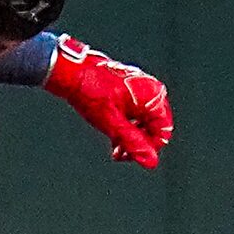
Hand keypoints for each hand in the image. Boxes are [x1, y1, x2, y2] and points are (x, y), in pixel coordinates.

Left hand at [46, 37, 173, 167]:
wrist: (70, 71)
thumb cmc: (90, 91)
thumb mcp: (112, 122)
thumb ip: (133, 143)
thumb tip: (150, 161)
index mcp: (153, 96)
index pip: (163, 132)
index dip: (149, 148)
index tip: (132, 156)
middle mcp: (151, 90)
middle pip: (154, 127)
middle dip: (138, 142)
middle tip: (121, 154)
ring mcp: (140, 88)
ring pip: (143, 120)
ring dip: (131, 135)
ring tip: (115, 146)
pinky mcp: (129, 89)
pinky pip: (135, 112)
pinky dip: (126, 124)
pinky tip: (114, 134)